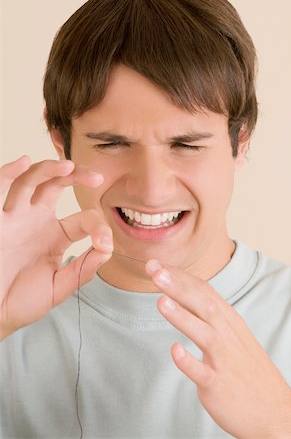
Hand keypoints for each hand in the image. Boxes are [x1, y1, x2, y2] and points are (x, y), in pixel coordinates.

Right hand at [0, 156, 112, 339]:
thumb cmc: (22, 300)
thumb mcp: (59, 287)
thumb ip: (83, 270)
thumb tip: (107, 250)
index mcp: (57, 235)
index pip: (84, 219)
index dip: (99, 228)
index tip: (105, 245)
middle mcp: (37, 220)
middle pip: (58, 185)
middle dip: (77, 176)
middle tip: (96, 177)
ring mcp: (16, 218)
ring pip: (32, 181)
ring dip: (49, 170)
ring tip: (67, 167)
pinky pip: (1, 190)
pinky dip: (9, 173)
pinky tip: (24, 162)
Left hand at [146, 260, 290, 438]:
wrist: (275, 411)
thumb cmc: (248, 369)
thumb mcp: (233, 335)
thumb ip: (209, 316)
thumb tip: (183, 296)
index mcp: (229, 322)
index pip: (203, 291)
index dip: (180, 277)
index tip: (157, 265)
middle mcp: (227, 336)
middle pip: (203, 305)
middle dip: (178, 286)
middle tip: (155, 270)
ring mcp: (223, 361)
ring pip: (203, 333)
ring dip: (182, 317)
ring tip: (161, 301)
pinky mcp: (218, 385)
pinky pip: (202, 372)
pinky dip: (189, 361)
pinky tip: (175, 351)